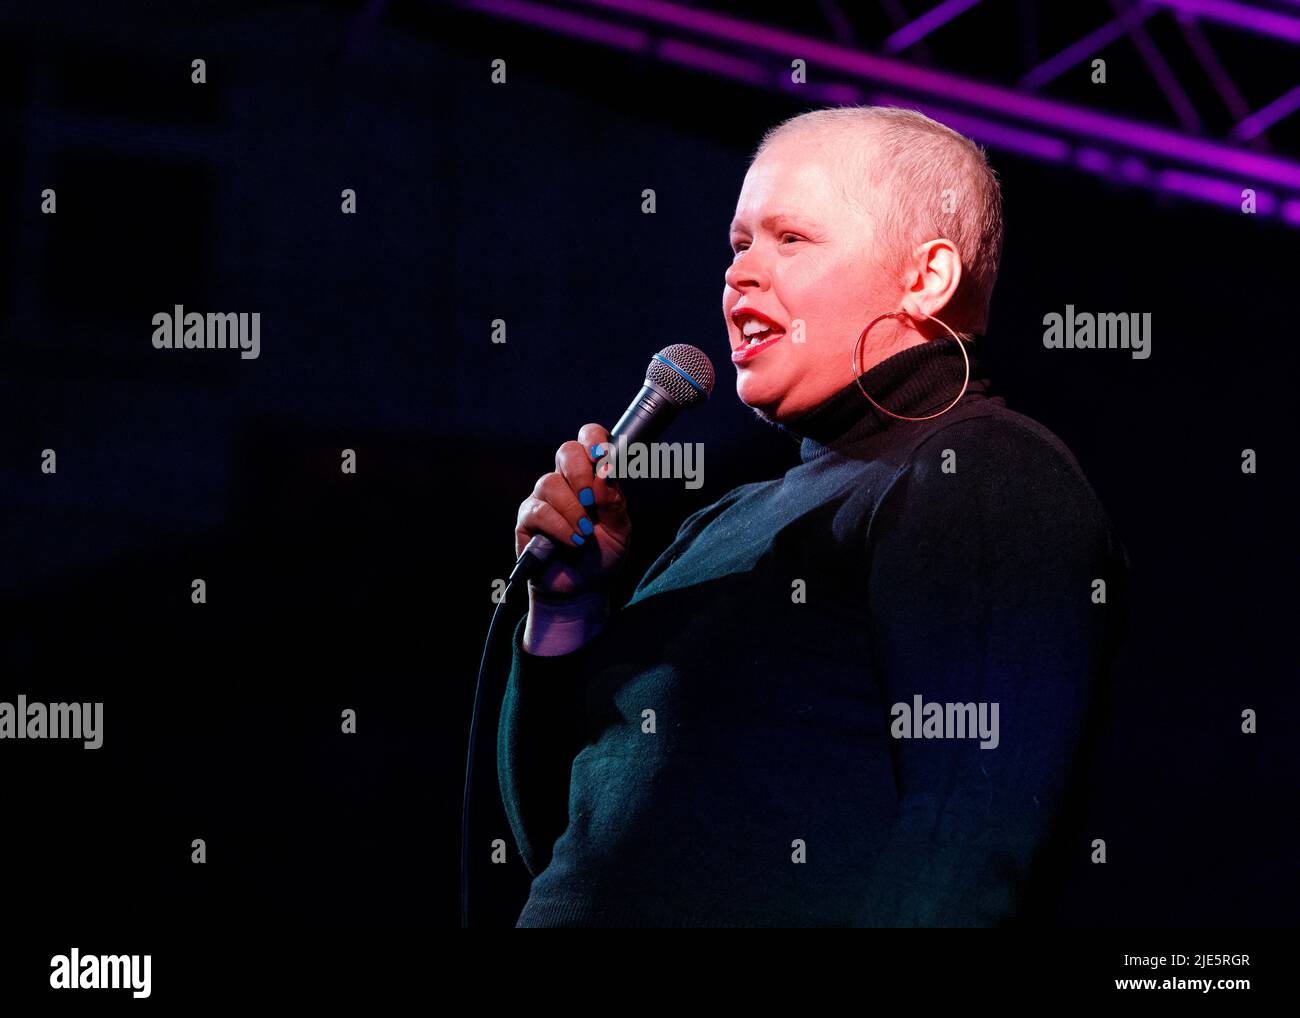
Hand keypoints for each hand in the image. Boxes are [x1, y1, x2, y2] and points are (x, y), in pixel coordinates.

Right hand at [515, 423, 630, 599]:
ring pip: (551, 482)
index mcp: (591, 475)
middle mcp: (566, 481)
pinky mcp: (527, 519)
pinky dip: (560, 526)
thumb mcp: (620, 530)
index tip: (604, 457)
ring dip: (573, 509)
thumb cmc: (602, 555)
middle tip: (593, 503)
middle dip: (582, 474)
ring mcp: (544, 498)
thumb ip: (615, 502)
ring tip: (586, 534)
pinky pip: (539, 510)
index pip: (589, 439)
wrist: (583, 589)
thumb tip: (606, 473)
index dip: (595, 440)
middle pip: (567, 451)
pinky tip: (573, 541)